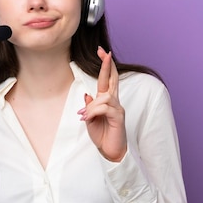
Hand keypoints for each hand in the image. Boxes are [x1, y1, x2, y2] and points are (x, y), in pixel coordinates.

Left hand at [77, 46, 126, 161]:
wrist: (110, 151)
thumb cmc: (102, 135)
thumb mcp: (90, 119)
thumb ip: (90, 106)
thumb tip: (87, 94)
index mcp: (106, 101)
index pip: (106, 80)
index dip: (105, 65)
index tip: (101, 51)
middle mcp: (114, 102)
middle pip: (113, 79)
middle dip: (107, 65)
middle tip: (104, 51)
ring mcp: (117, 108)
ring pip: (103, 97)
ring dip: (91, 106)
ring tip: (84, 117)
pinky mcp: (118, 117)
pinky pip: (104, 108)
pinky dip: (94, 111)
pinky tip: (87, 118)